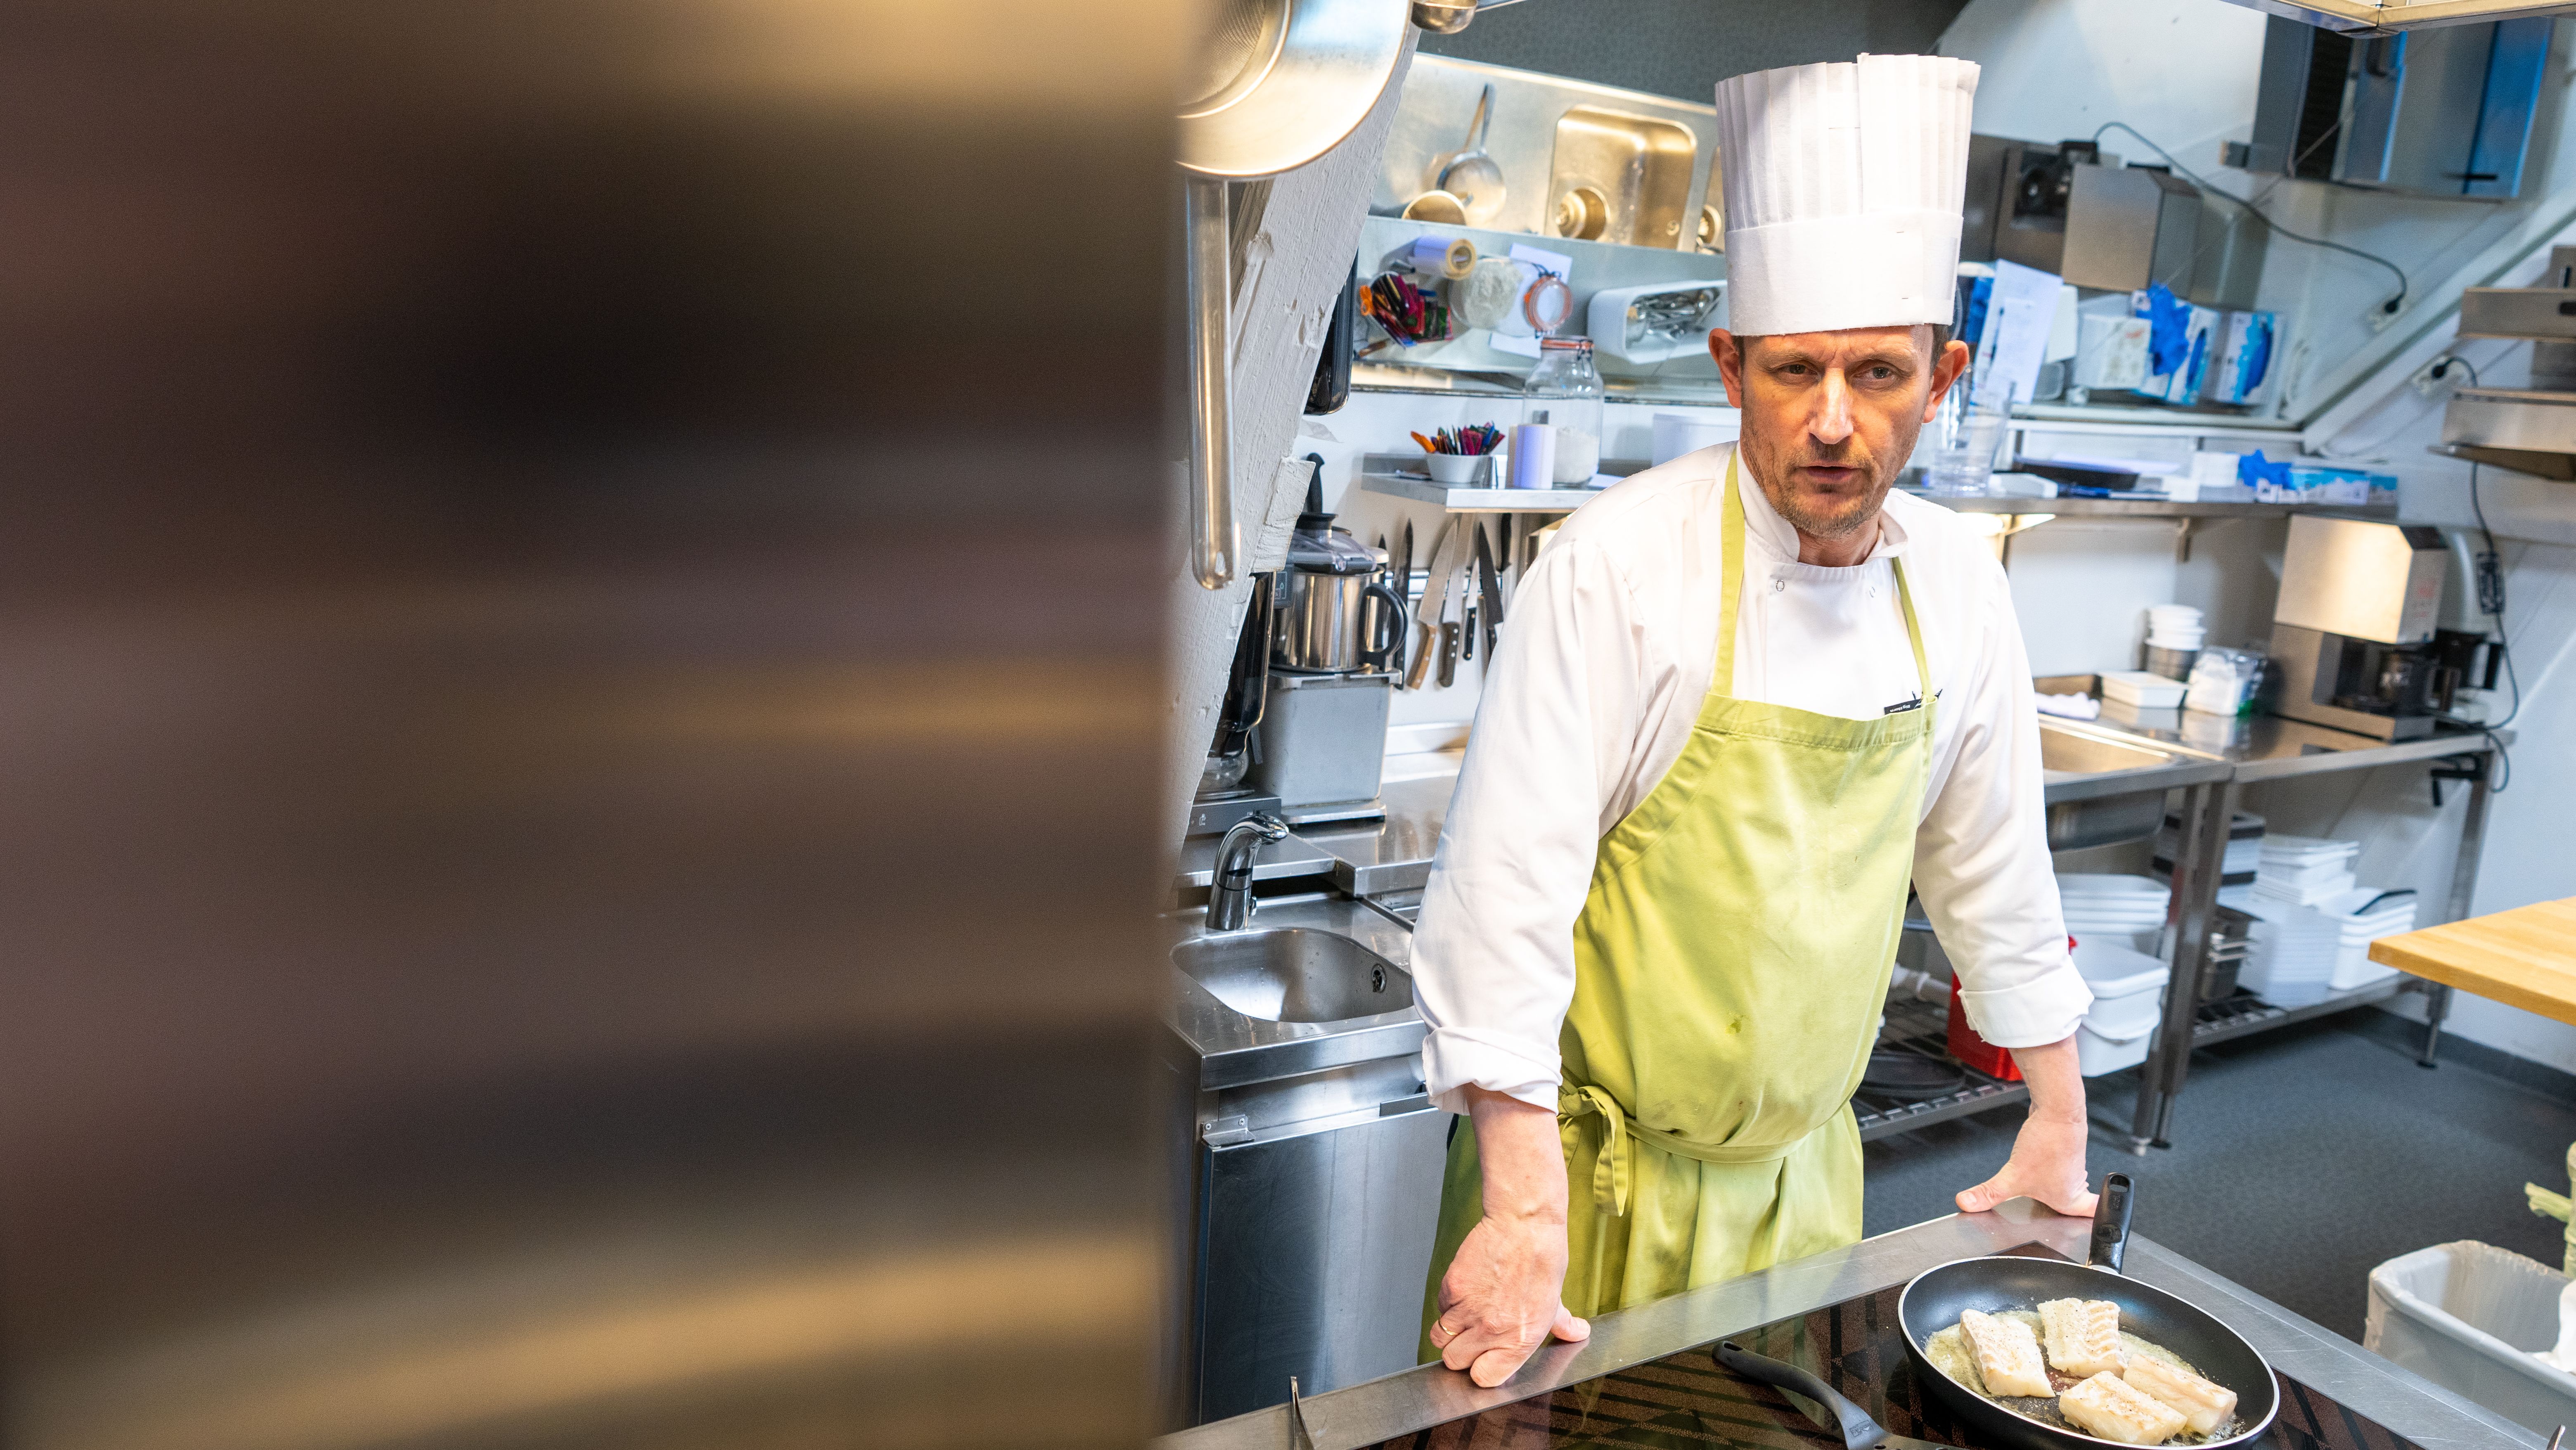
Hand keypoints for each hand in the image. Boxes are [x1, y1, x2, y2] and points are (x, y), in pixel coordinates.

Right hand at [1430, 1211, 1589, 1386]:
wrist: (1525, 1225)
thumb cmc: (1543, 1259)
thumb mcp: (1555, 1300)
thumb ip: (1561, 1324)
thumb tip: (1576, 1333)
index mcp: (1519, 1340)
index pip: (1484, 1378)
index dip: (1481, 1370)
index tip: (1483, 1361)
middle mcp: (1493, 1330)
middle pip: (1455, 1362)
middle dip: (1461, 1352)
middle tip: (1471, 1337)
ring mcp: (1470, 1311)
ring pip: (1440, 1338)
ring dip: (1451, 1330)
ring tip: (1465, 1315)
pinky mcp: (1453, 1289)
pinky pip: (1440, 1308)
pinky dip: (1448, 1304)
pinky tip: (1465, 1291)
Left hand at [1956, 1108, 2096, 1217]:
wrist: (2057, 1110)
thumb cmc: (2048, 1144)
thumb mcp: (2012, 1176)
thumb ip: (1989, 1194)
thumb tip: (1967, 1204)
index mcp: (2068, 1199)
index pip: (2090, 1217)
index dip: (2094, 1224)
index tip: (2093, 1229)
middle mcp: (2073, 1183)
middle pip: (2078, 1202)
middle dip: (2068, 1208)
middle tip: (2056, 1211)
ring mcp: (2071, 1164)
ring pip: (2068, 1182)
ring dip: (2056, 1186)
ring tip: (2041, 1191)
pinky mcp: (2064, 1149)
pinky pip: (2057, 1164)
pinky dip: (2048, 1167)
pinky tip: (2037, 1165)